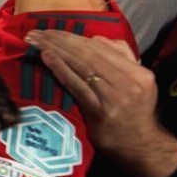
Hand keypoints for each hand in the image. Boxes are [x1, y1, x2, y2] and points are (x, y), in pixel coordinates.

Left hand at [25, 30, 176, 176]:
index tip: (51, 30)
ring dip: (54, 50)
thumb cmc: (133, 112)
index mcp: (137, 72)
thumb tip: (96, 38)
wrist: (141, 146)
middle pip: (87, 53)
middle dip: (59, 40)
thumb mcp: (136, 82)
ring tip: (34, 41)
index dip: (73, 37)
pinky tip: (45, 57)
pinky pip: (76, 84)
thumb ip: (121, 57)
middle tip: (35, 33)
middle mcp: (128, 81)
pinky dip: (60, 68)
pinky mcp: (99, 110)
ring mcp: (114, 96)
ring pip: (80, 65)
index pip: (100, 48)